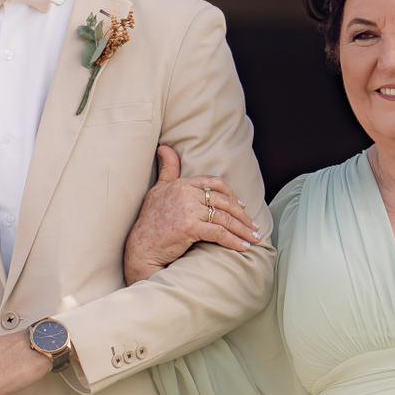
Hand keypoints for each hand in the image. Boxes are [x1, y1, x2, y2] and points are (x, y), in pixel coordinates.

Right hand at [123, 145, 260, 285]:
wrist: (141, 246)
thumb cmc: (149, 220)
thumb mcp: (157, 190)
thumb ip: (168, 170)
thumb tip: (164, 147)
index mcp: (182, 184)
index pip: (214, 183)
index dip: (232, 194)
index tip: (242, 205)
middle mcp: (186, 193)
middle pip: (224, 201)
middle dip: (242, 215)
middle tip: (253, 226)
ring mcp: (188, 209)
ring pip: (225, 218)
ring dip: (242, 230)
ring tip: (253, 238)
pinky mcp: (190, 227)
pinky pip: (219, 233)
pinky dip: (234, 241)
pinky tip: (243, 247)